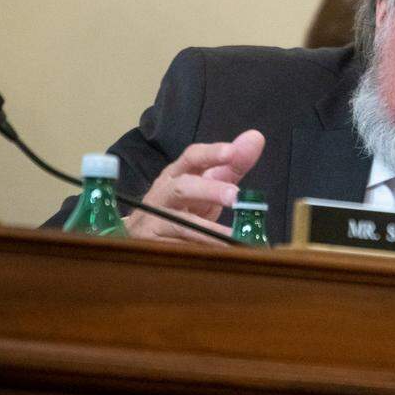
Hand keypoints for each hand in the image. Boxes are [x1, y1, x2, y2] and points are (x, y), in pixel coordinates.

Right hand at [123, 129, 264, 243]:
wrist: (138, 234)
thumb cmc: (180, 205)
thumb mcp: (205, 184)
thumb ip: (231, 165)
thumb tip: (256, 137)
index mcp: (177, 174)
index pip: (192, 157)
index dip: (211, 153)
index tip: (231, 152)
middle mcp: (163, 194)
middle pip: (183, 188)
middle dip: (209, 190)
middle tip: (236, 196)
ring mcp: (154, 220)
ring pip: (179, 224)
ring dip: (208, 232)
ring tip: (233, 237)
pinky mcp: (151, 246)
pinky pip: (176, 250)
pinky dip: (197, 253)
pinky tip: (217, 257)